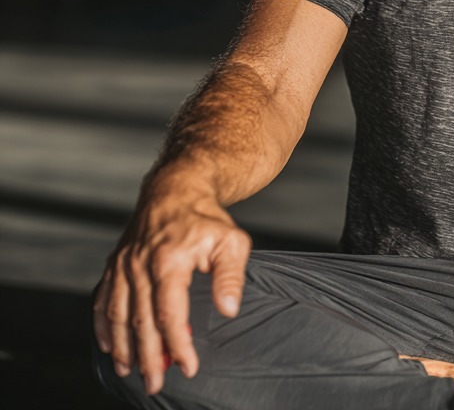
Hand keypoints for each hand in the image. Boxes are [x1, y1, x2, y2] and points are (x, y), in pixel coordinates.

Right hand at [93, 183, 251, 395]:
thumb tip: (229, 310)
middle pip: (141, 323)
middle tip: (155, 384)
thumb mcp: (232, 241)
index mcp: (169, 261)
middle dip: (148, 358)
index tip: (188, 368)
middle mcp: (140, 265)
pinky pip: (102, 301)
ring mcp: (123, 265)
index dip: (179, 346)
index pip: (170, 315)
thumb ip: (231, 276)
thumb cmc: (207, 218)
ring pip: (117, 316)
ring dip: (122, 348)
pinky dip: (103, 327)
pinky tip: (108, 346)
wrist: (177, 188)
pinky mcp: (114, 264)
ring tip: (131, 371)